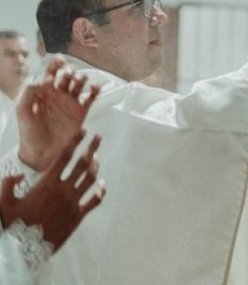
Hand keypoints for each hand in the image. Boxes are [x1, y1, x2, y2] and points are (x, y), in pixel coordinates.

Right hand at [0, 131, 104, 252]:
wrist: (25, 250)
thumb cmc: (13, 225)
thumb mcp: (3, 203)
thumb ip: (7, 184)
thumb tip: (19, 173)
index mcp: (46, 184)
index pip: (64, 157)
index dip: (75, 142)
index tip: (83, 132)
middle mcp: (63, 190)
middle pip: (82, 164)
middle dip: (91, 148)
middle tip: (98, 138)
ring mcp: (72, 203)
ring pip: (91, 179)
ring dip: (96, 167)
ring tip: (97, 158)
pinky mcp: (78, 216)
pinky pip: (94, 201)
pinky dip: (101, 191)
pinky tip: (103, 185)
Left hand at [17, 57, 100, 170]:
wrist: (42, 154)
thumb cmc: (29, 134)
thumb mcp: (23, 114)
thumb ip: (27, 96)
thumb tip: (38, 79)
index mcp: (43, 93)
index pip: (49, 73)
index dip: (55, 65)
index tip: (61, 60)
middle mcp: (58, 95)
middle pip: (66, 76)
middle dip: (69, 72)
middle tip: (68, 75)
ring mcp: (70, 103)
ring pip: (79, 84)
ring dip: (81, 78)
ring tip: (79, 80)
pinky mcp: (81, 111)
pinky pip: (91, 97)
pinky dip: (95, 90)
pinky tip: (95, 87)